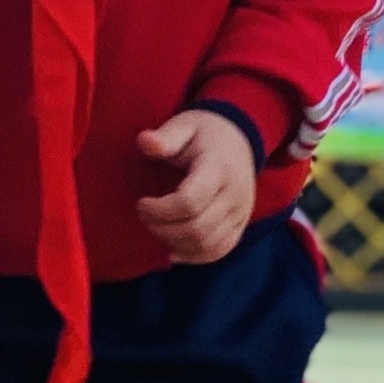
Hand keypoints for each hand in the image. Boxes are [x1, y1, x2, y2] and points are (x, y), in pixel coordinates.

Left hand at [136, 110, 256, 265]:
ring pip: (207, 243)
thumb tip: (145, 141)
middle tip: (145, 216)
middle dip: (162, 228)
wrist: (240, 139)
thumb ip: (165, 136)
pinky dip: (195, 256)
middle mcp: (235, 194)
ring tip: (158, 228)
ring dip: (175, 243)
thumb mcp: (184, 125)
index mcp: (219, 168)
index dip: (159, 210)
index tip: (141, 203)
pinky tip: (174, 251)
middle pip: (197, 227)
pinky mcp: (241, 224)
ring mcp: (241, 212)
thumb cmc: (204, 133)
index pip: (190, 202)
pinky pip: (219, 250)